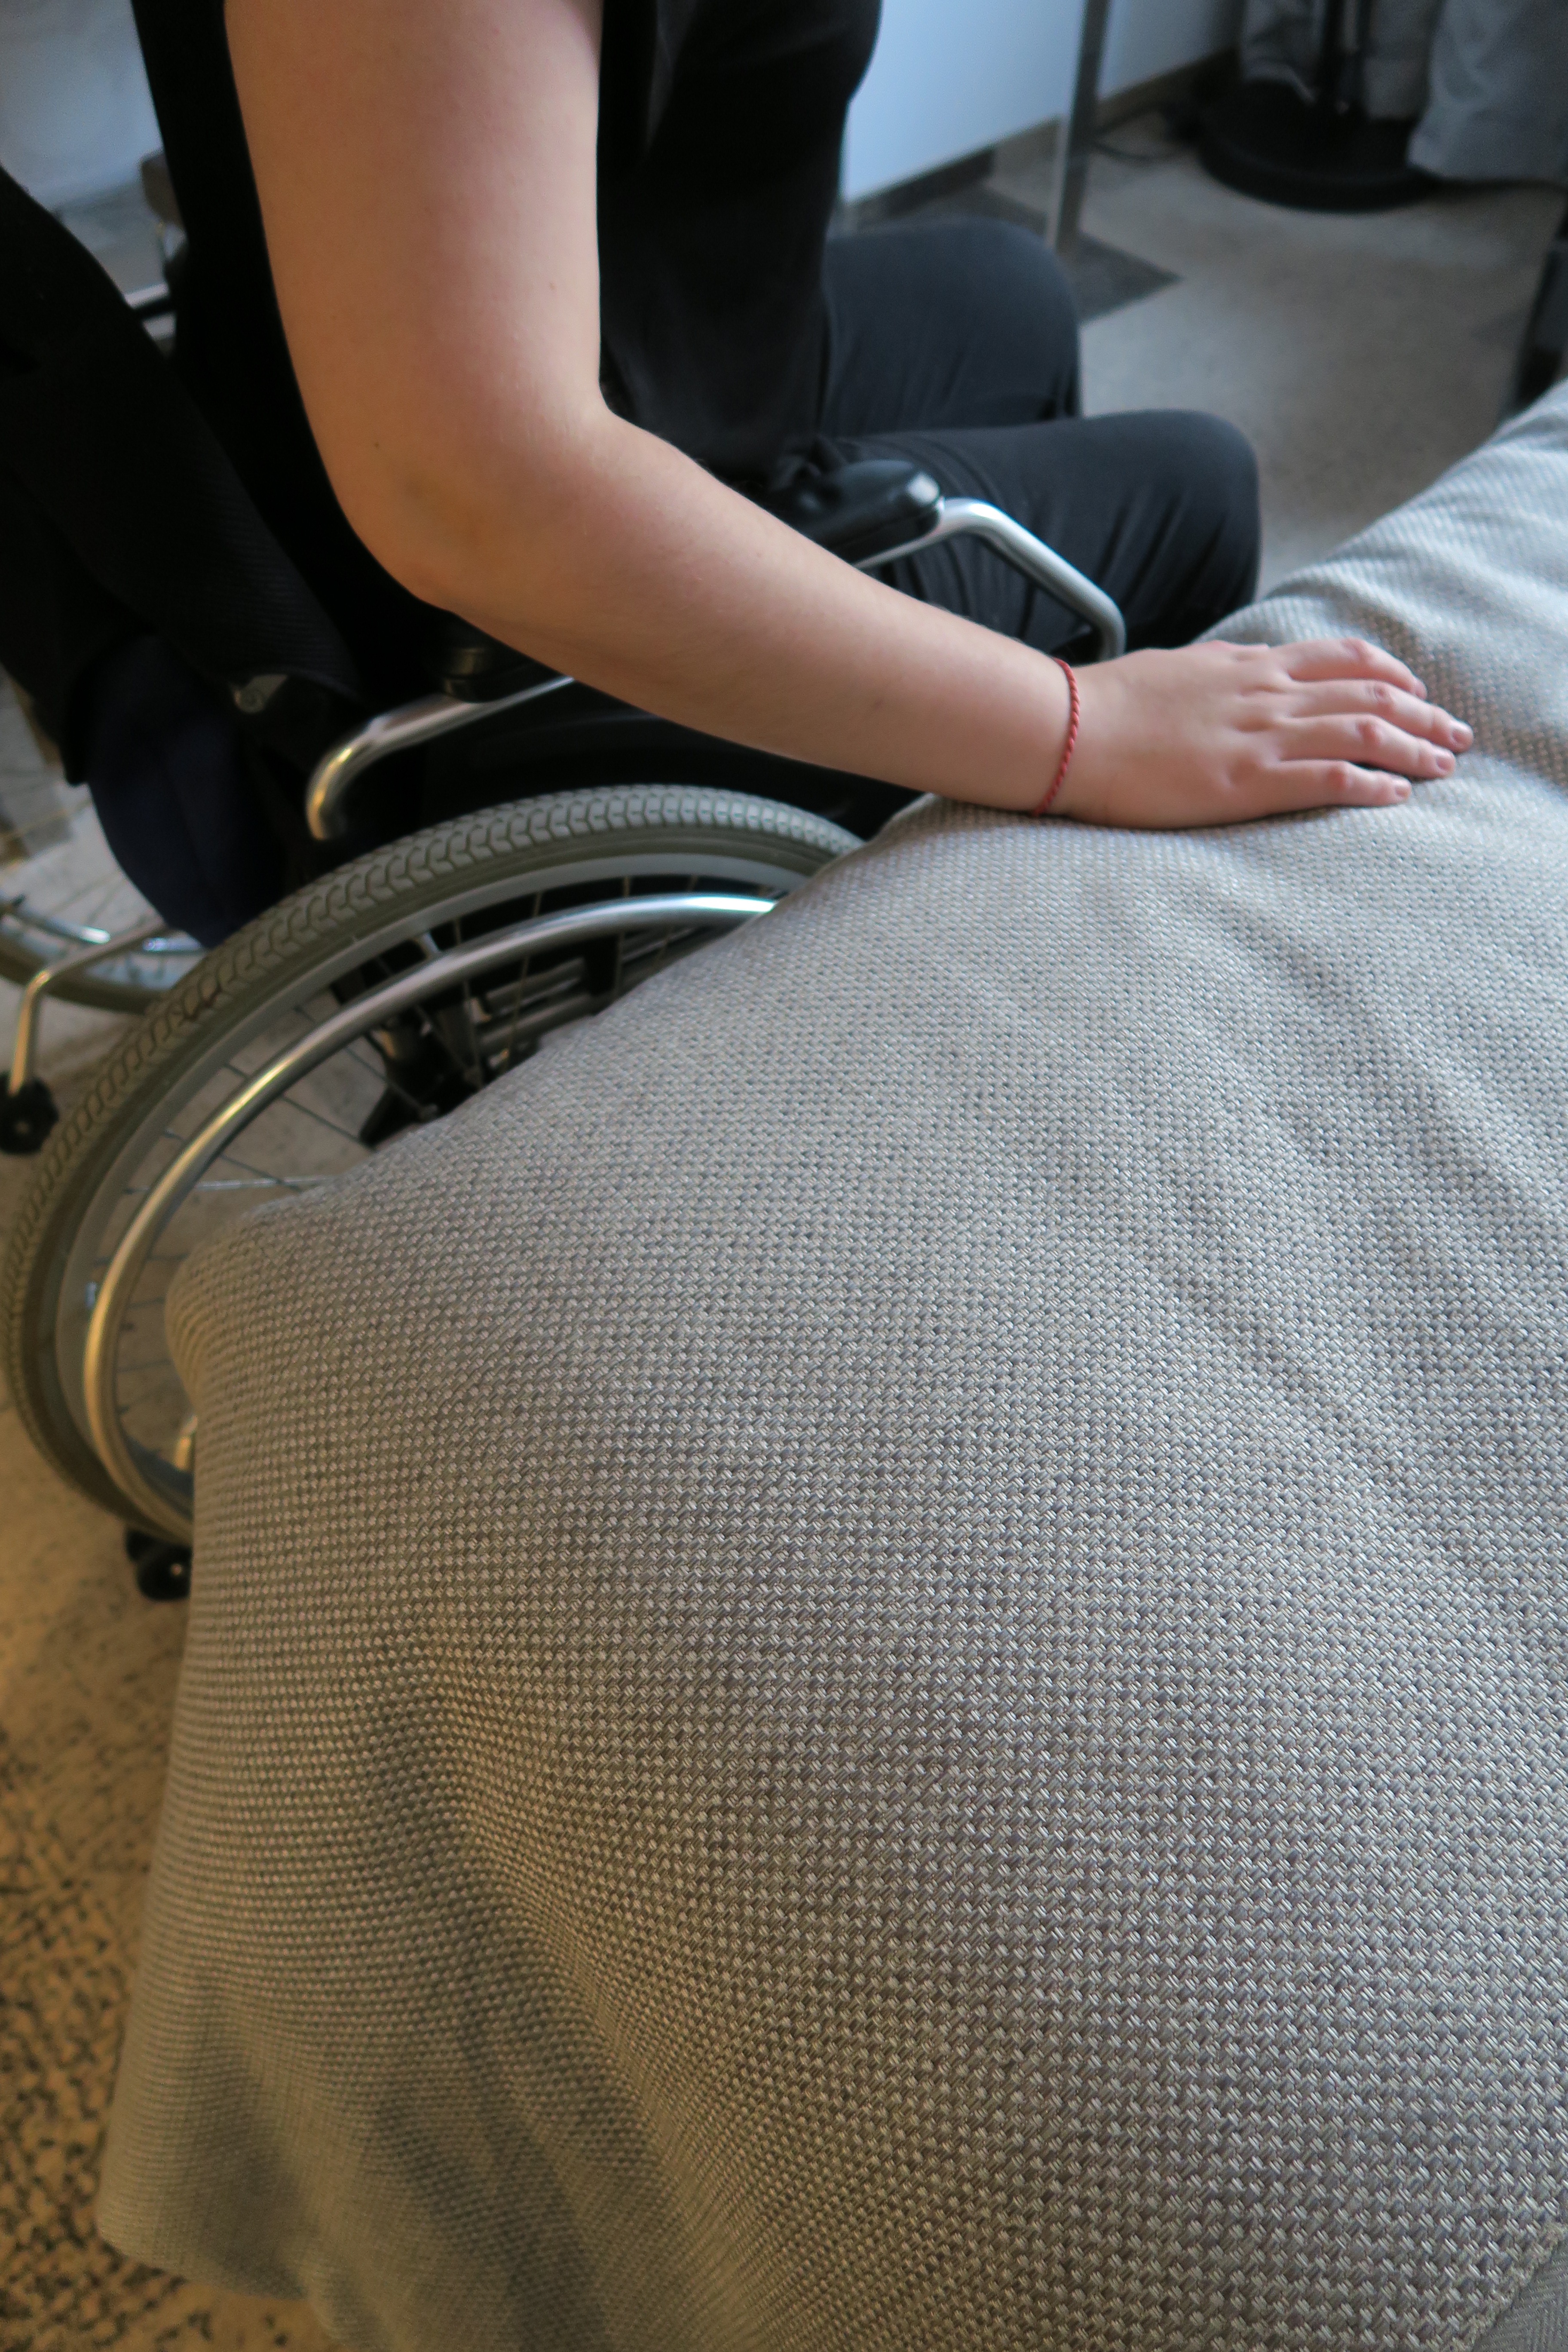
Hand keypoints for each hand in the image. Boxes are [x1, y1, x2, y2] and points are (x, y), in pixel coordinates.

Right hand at [1054, 638, 1472, 828]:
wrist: (1071, 729)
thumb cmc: (1111, 706)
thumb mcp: (1179, 670)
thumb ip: (1222, 674)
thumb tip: (1242, 673)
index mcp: (1249, 666)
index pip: (1340, 658)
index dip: (1388, 673)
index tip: (1414, 690)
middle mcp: (1266, 694)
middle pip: (1370, 695)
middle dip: (1422, 714)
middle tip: (1455, 734)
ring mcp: (1260, 736)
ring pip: (1363, 732)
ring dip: (1414, 748)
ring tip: (1444, 765)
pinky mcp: (1248, 781)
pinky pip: (1330, 778)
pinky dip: (1372, 785)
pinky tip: (1399, 796)